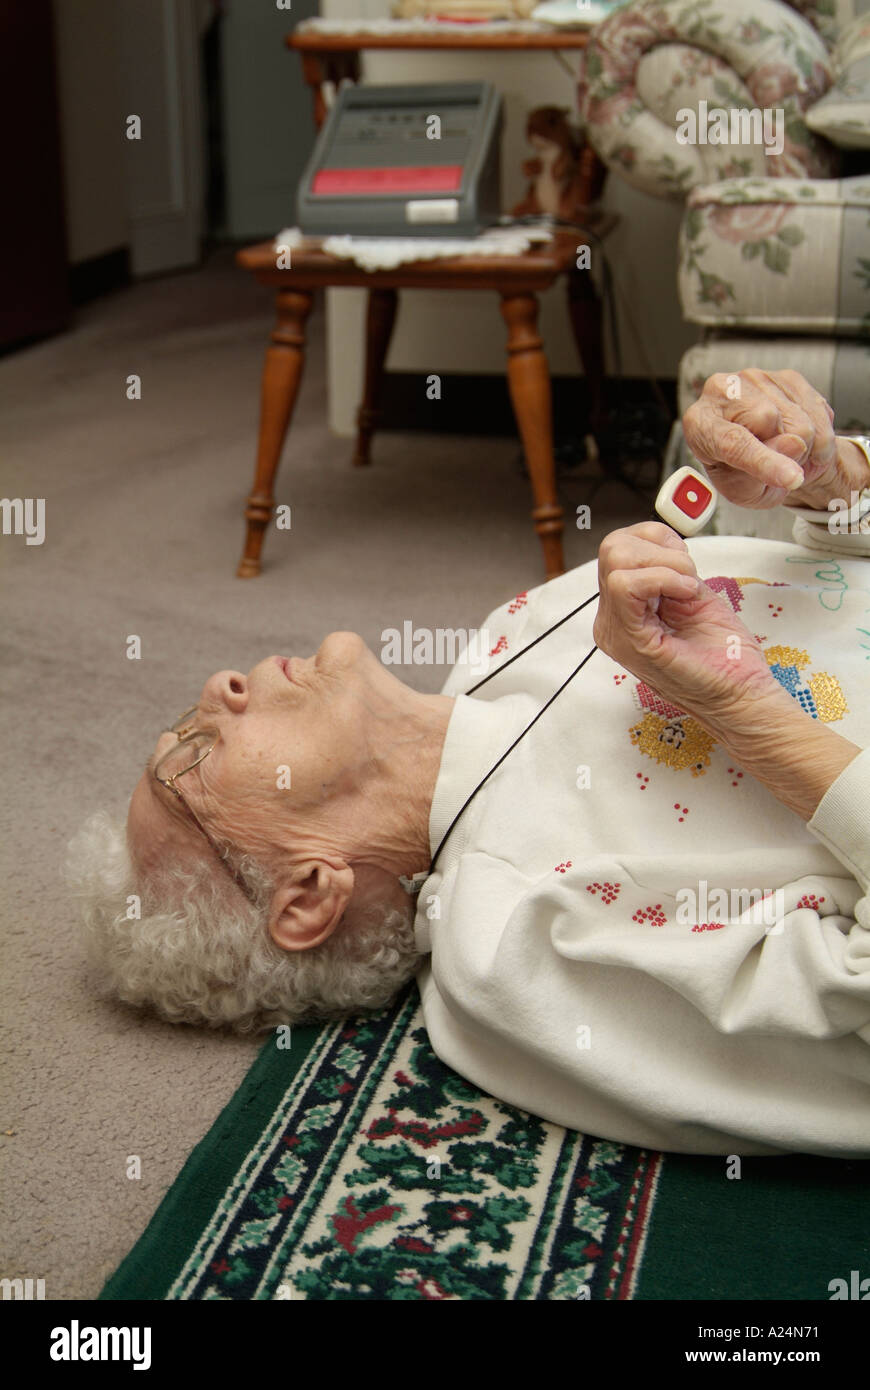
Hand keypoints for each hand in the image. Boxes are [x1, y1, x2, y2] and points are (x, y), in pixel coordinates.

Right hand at [593, 523, 785, 732]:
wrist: (741, 695)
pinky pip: (626, 585)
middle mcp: (611, 621)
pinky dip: (663, 578)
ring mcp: (616, 632)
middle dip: (659, 549)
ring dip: (665, 564)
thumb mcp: (692, 596)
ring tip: (687, 590)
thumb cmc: (724, 656)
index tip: (686, 566)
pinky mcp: (630, 641)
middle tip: (687, 577)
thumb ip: (669, 571)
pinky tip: (685, 595)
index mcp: (623, 610)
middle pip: (612, 548)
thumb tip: (662, 545)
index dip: (657, 541)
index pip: (617, 548)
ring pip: (616, 560)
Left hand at [682, 368, 867, 511]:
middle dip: (785, 453)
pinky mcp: (787, 377)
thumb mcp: (744, 492)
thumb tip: (794, 445)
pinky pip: (819, 412)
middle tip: (777, 465)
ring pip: (801, 421)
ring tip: (787, 454)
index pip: (734, 441)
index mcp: (700, 423)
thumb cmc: (741, 474)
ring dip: (804, 449)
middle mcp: (723, 392)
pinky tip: (802, 442)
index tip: (791, 478)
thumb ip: (762, 477)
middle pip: (770, 420)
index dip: (766, 461)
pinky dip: (820, 438)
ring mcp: (756, 379)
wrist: (757, 453)